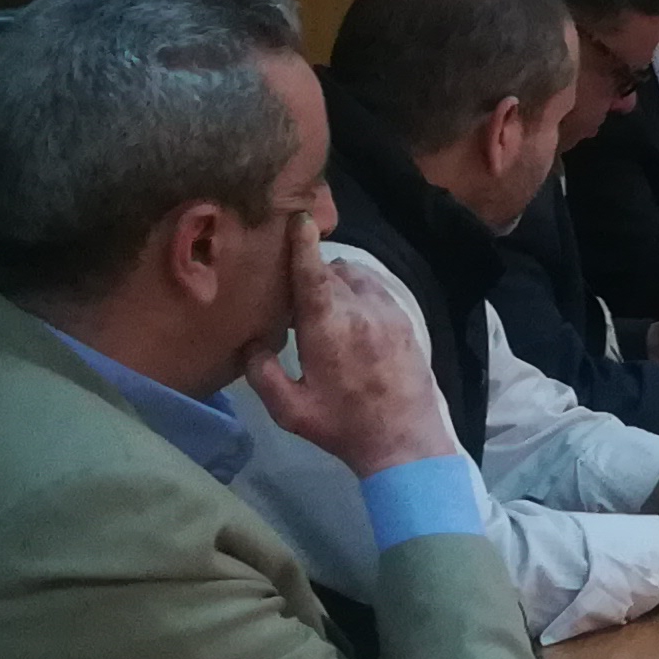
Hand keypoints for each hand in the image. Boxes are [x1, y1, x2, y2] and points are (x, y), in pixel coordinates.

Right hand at [243, 222, 458, 477]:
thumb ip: (262, 373)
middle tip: (292, 292)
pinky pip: (378, 290)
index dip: (302, 242)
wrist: (405, 441)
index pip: (312, 271)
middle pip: (332, 271)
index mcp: (328, 326)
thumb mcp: (289, 410)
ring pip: (358, 277)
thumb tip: (252, 344)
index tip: (296, 217)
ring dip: (337, 280)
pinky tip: (350, 314)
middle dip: (311, 272)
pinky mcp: (406, 322)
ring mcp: (389, 313)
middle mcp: (361, 309)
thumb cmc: (342, 427)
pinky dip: (360, 291)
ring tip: (321, 304)